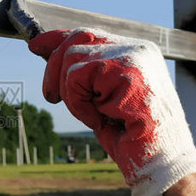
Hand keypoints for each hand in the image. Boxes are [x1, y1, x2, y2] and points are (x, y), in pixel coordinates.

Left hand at [29, 28, 195, 195]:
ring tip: (94, 115)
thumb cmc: (131, 136)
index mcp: (136, 51)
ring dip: (73, 94)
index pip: (89, 34)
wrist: (160, 162)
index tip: (35, 45)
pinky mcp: (126, 72)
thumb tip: (48, 53)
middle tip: (51, 97)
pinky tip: (100, 118)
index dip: (58, 39)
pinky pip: (78, 77)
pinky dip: (79, 103)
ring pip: (73, 58)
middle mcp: (138, 48)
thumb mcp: (101, 98)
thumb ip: (85, 75)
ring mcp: (134, 57)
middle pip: (77, 38)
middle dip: (54, 67)